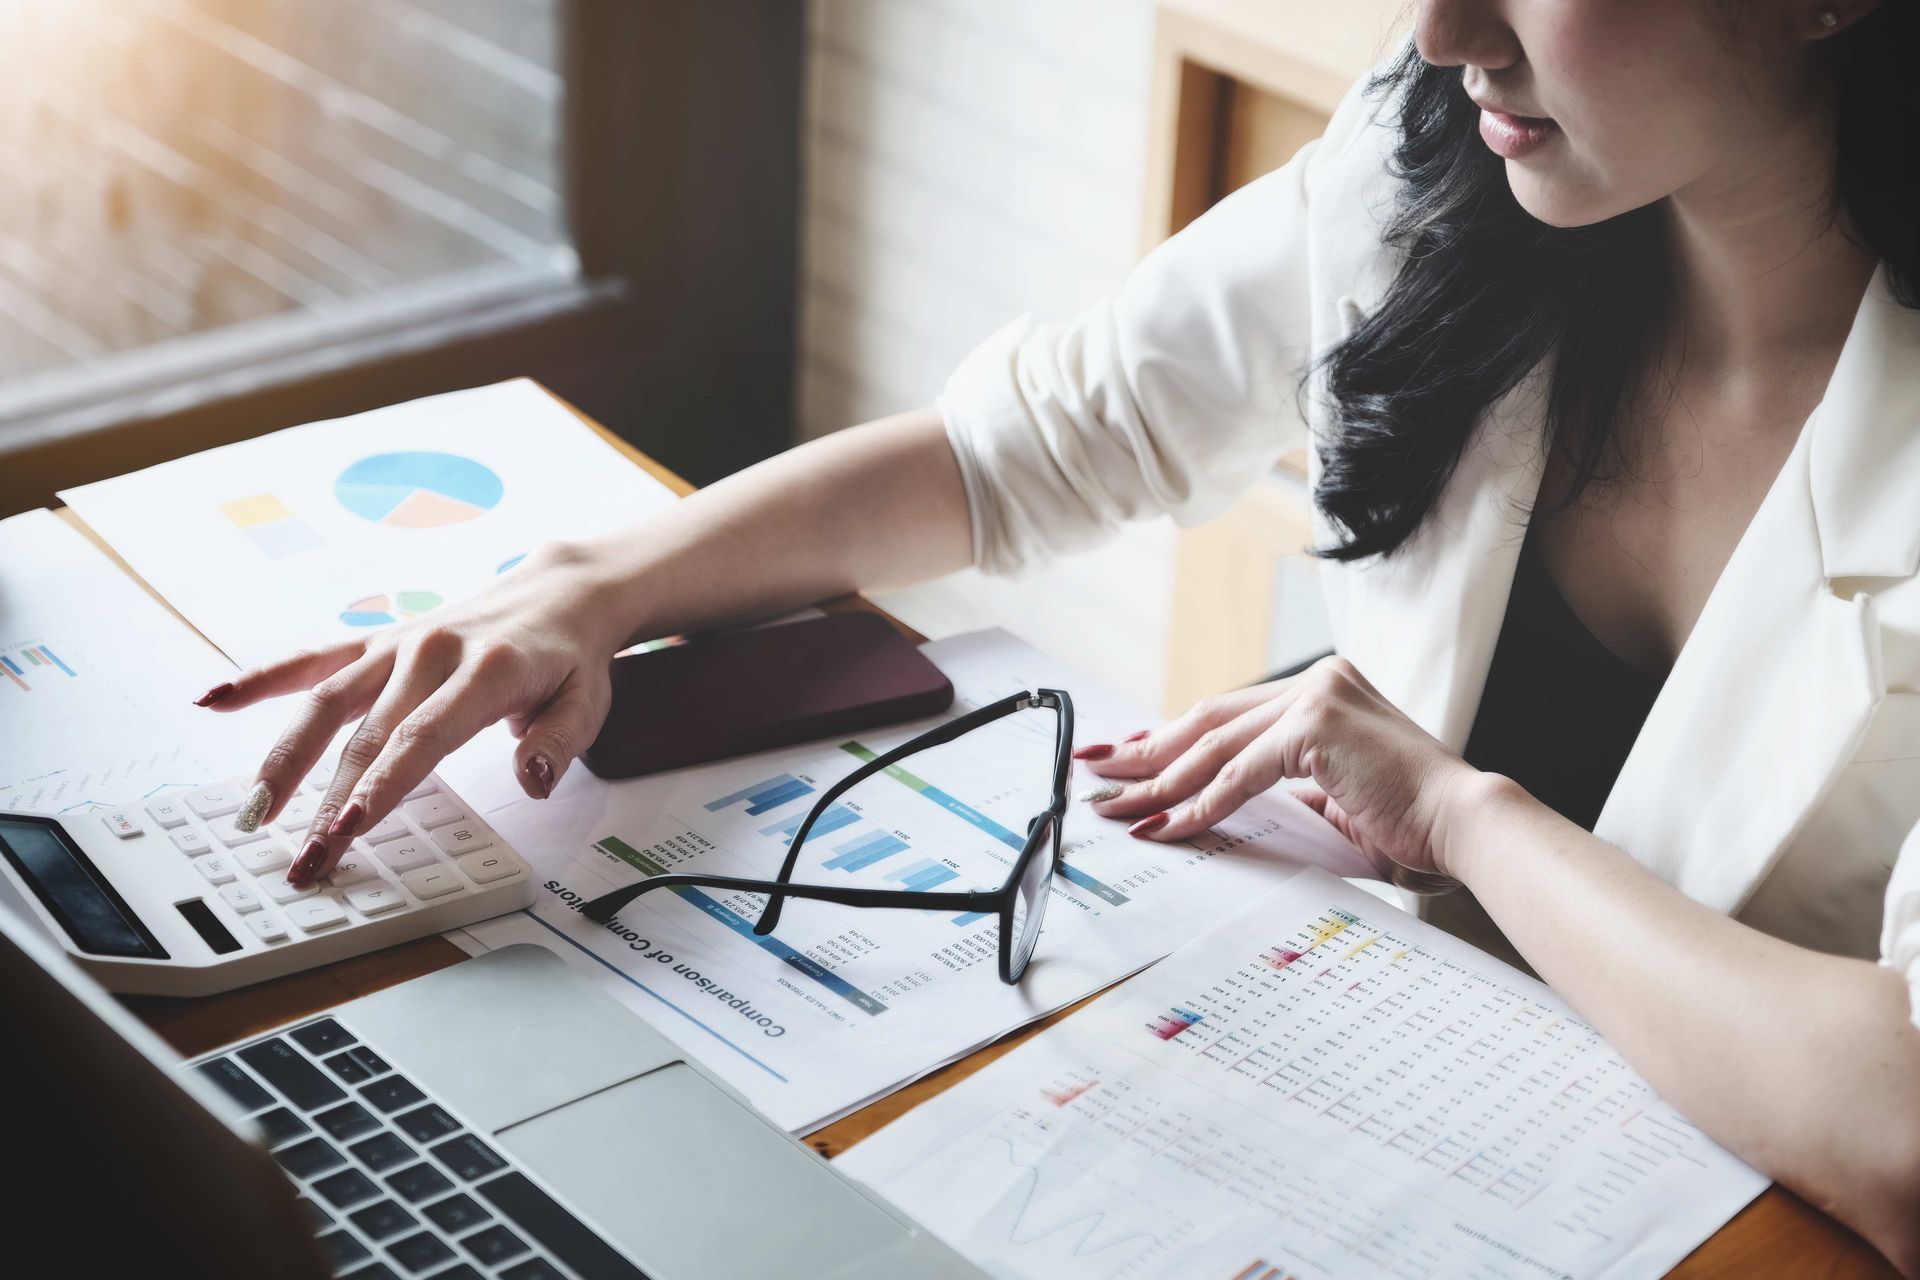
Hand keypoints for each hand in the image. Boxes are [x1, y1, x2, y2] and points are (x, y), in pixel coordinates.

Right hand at [197, 541, 632, 884]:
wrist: (559, 591)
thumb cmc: (569, 657)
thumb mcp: (588, 701)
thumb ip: (559, 742)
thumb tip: (534, 780)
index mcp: (486, 671)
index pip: (421, 738)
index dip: (380, 786)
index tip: (346, 828)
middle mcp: (431, 653)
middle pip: (367, 737)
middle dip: (328, 803)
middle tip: (304, 860)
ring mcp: (397, 646)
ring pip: (326, 703)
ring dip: (286, 761)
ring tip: (253, 814)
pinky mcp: (376, 643)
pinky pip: (311, 660)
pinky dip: (261, 679)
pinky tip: (213, 700)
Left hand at [1075, 657, 1483, 878]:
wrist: (1463, 824)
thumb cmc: (1411, 820)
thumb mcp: (1334, 795)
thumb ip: (1286, 787)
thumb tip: (1227, 802)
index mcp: (1321, 690)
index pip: (1228, 714)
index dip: (1172, 738)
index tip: (1128, 757)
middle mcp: (1315, 682)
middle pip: (1207, 719)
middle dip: (1145, 750)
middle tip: (1098, 772)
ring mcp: (1315, 698)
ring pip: (1213, 745)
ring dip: (1157, 780)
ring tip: (1116, 804)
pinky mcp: (1314, 726)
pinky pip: (1236, 774)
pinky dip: (1198, 803)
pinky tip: (1166, 824)